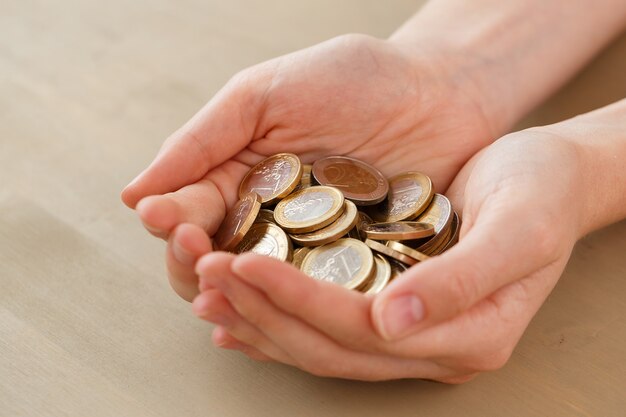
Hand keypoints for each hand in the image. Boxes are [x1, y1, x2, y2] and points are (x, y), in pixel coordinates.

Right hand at [121, 34, 495, 300]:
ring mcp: (313, 254)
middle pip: (217, 267)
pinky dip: (300, 316)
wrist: (444, 92)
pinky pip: (322, 304)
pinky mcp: (358, 274)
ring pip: (263, 296)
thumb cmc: (357, 80)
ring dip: (242, 301)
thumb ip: (204, 139)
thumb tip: (136, 194)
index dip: (174, 225)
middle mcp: (269, 224)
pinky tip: (284, 322)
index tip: (168, 220)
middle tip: (203, 258)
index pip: (188, 217)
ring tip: (232, 295)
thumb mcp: (269, 94)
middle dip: (201, 266)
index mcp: (240, 180)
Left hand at [192, 128, 582, 381]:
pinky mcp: (391, 312)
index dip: (301, 301)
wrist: (550, 180)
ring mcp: (410, 335)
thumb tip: (392, 322)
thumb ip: (460, 281)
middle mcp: (433, 347)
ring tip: (207, 293)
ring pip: (320, 346)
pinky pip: (325, 329)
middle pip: (332, 348)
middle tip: (207, 276)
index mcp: (469, 335)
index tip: (246, 265)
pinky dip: (277, 321)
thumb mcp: (519, 229)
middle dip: (265, 313)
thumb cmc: (540, 194)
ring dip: (259, 321)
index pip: (367, 331)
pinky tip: (238, 312)